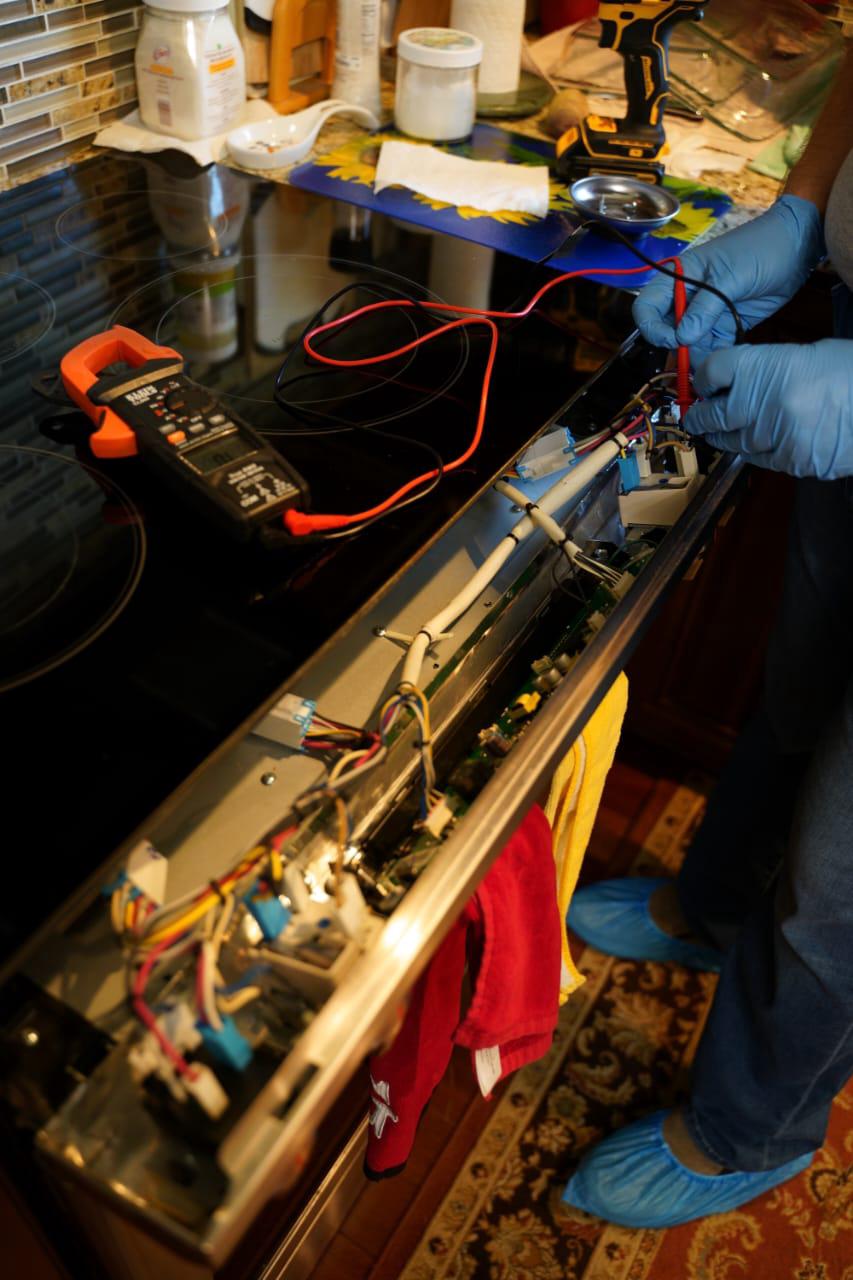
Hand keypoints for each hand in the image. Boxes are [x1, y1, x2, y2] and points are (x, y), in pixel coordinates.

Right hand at [633, 196, 823, 364]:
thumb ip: (706, 308)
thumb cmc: (760, 248)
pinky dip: (715, 357)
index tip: (673, 339)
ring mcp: (706, 313)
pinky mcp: (724, 326)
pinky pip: (711, 347)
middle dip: (677, 348)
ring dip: (697, 357)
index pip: (647, 307)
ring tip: (715, 364)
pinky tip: (726, 361)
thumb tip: (682, 338)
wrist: (796, 247)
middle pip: (666, 330)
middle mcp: (687, 297)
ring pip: (688, 344)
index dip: (652, 327)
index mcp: (679, 277)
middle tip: (695, 359)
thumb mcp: (731, 276)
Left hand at [684, 340, 852, 478]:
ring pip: (734, 442)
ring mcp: (775, 437)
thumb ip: (766, 369)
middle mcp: (762, 403)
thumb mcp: (806, 354)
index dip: (703, 377)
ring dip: (725, 437)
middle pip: (713, 414)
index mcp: (764, 366)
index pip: (713, 371)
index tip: (703, 382)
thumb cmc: (850, 370)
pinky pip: (762, 459)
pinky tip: (760, 443)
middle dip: (702, 415)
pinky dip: (757, 451)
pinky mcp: (792, 461)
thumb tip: (733, 382)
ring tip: (720, 432)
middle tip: (698, 416)